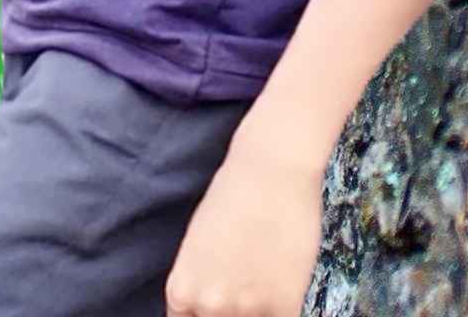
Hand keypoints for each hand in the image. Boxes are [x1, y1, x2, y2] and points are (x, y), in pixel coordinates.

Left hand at [164, 142, 322, 316]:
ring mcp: (247, 309)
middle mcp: (209, 306)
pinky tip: (284, 283)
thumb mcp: (198, 246)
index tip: (220, 306)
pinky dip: (284, 307)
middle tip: (245, 284)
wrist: (273, 166)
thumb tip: (206, 309)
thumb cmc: (232, 194)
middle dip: (231, 312)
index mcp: (182, 292)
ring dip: (259, 309)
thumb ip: (200, 286)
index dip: (205, 314)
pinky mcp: (285, 305)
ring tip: (266, 276)